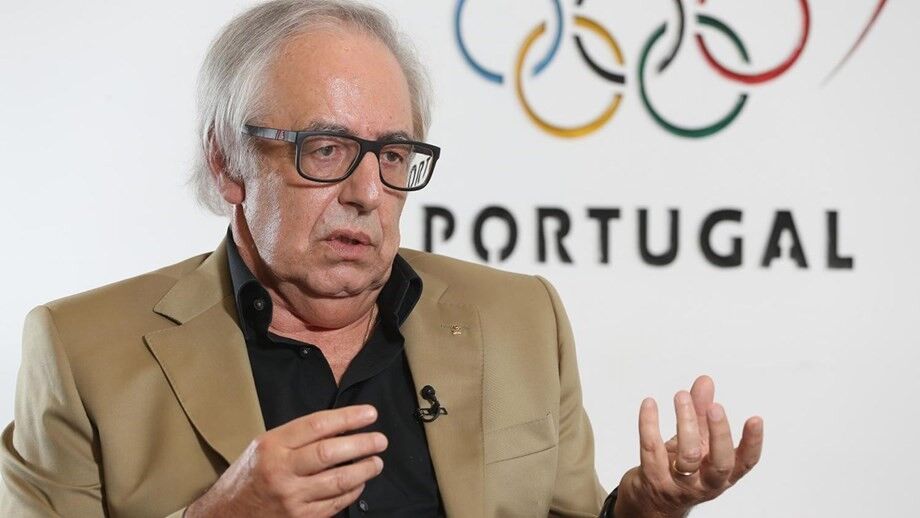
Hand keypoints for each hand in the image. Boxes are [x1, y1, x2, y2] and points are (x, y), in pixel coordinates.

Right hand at [185, 405, 386, 517]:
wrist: (225, 515)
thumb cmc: (249, 475)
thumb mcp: (265, 446)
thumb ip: (298, 437)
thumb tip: (341, 427)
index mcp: (272, 445)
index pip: (317, 425)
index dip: (348, 418)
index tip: (370, 414)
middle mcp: (281, 470)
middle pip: (330, 453)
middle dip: (362, 444)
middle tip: (380, 440)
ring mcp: (291, 498)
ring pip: (338, 481)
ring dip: (364, 470)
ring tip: (376, 462)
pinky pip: (335, 503)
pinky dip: (352, 492)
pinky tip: (359, 483)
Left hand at [614, 376, 762, 517]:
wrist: (652, 498)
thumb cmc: (681, 467)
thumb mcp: (697, 440)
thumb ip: (701, 410)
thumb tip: (705, 381)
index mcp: (723, 474)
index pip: (746, 462)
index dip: (753, 442)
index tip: (755, 419)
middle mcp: (706, 483)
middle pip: (720, 463)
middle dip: (719, 433)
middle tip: (714, 407)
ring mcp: (680, 484)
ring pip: (687, 457)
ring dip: (685, 422)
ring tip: (681, 396)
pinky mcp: (654, 479)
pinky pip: (652, 449)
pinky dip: (649, 424)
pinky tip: (650, 404)